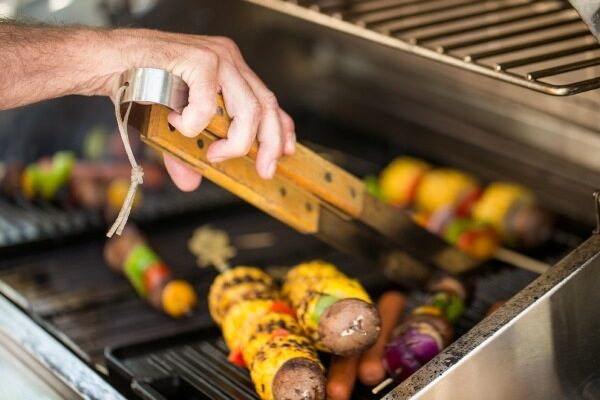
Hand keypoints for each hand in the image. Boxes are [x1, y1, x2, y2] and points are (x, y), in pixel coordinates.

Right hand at [105, 29, 295, 190]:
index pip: (268, 100)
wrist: (104, 61)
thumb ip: (186, 151)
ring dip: (235, 141)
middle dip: (270, 144)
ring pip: (248, 108)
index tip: (287, 151)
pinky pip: (209, 104)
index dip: (282, 128)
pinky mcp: (198, 58)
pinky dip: (195, 123)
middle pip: (267, 106)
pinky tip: (178, 123)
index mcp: (229, 71)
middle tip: (264, 169)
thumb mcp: (171, 125)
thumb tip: (191, 183)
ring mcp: (216, 57)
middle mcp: (229, 60)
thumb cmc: (138, 85)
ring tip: (213, 154)